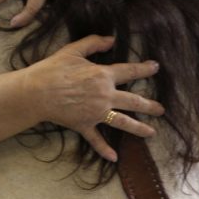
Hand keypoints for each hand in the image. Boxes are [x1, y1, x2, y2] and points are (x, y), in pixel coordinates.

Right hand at [25, 35, 163, 162]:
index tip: (156, 68)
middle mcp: (105, 96)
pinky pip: (97, 140)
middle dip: (149, 105)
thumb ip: (94, 42)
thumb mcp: (74, 50)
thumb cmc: (54, 69)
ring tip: (152, 132)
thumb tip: (112, 39)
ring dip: (139, 128)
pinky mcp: (85, 125)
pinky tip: (114, 158)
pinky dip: (105, 150)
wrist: (37, 92)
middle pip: (133, 101)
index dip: (144, 68)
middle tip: (161, 109)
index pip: (130, 71)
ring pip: (123, 122)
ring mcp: (96, 113)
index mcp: (103, 76)